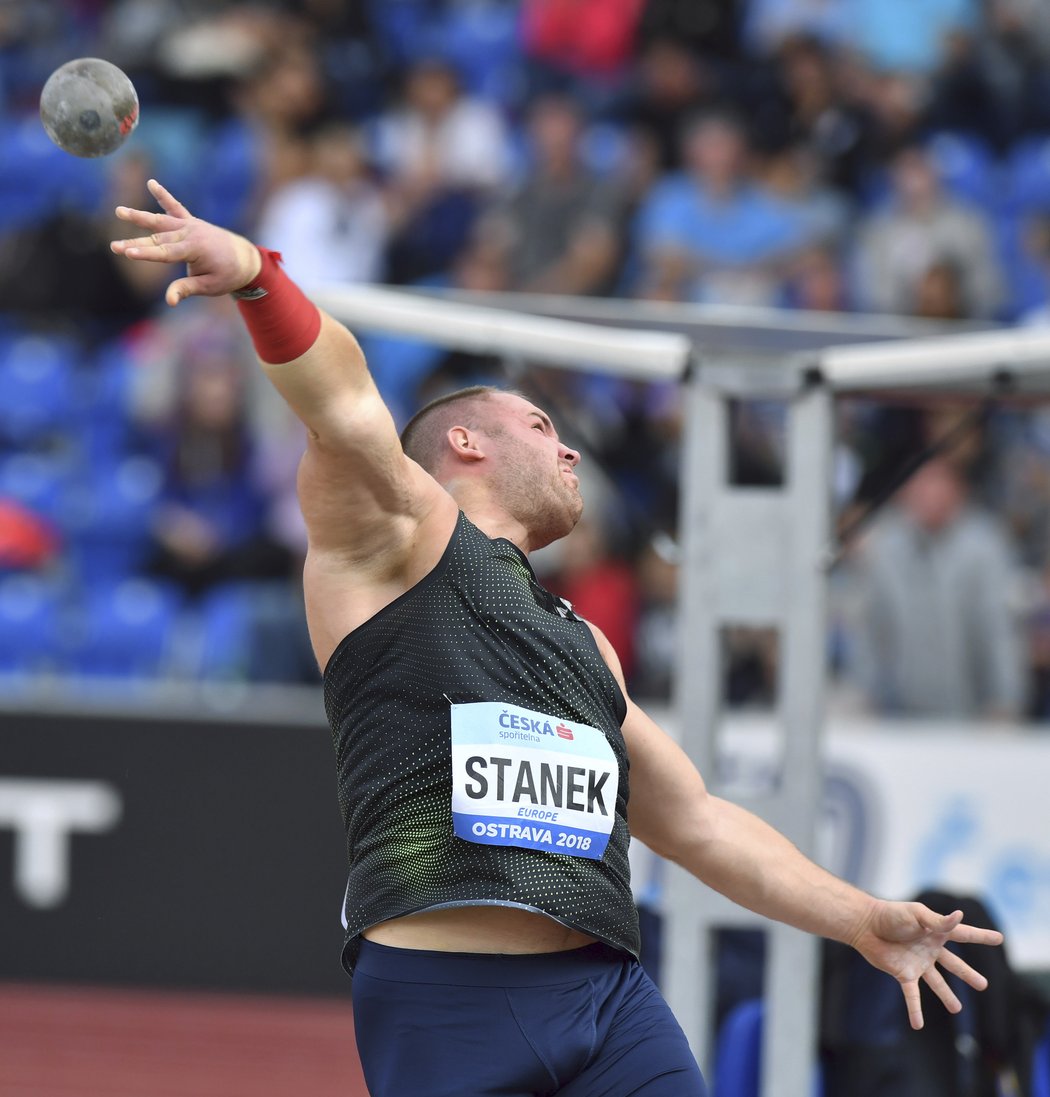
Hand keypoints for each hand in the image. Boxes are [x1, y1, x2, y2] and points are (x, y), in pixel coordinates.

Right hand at [110, 179, 260, 305]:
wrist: (245, 258)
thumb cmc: (226, 275)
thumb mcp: (209, 286)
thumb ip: (186, 289)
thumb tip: (169, 301)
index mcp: (195, 250)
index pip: (165, 253)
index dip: (145, 253)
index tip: (128, 253)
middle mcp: (190, 234)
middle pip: (157, 239)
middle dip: (135, 243)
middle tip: (114, 247)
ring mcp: (190, 225)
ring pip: (161, 221)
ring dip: (140, 217)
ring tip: (119, 211)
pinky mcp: (191, 222)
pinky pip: (176, 207)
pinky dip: (164, 196)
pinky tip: (151, 183)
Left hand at [849, 899, 1003, 1029]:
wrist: (865, 925)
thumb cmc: (890, 914)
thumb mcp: (916, 914)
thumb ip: (937, 921)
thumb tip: (959, 915)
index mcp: (935, 931)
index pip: (963, 934)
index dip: (981, 936)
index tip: (999, 938)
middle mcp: (930, 949)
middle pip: (954, 964)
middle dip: (968, 974)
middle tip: (984, 985)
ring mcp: (918, 963)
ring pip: (937, 983)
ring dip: (947, 996)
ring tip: (957, 1009)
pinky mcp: (903, 974)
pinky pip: (913, 995)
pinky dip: (915, 1010)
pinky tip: (918, 1025)